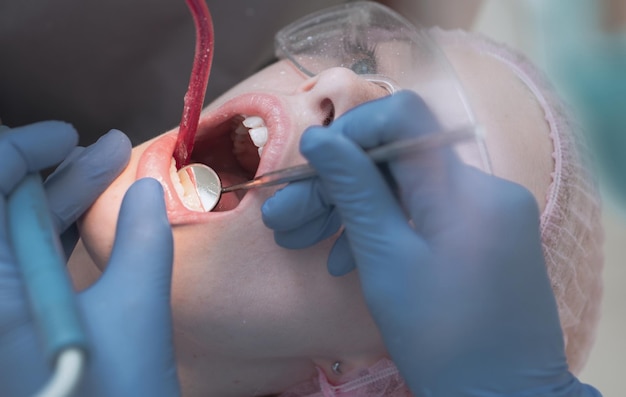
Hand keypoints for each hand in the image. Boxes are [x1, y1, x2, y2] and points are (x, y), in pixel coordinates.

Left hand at [0, 122, 178, 396]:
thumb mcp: (134, 317)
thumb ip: (142, 242)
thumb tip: (149, 190)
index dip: (23, 151)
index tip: (70, 135)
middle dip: (52, 172)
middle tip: (107, 150)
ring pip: (12, 236)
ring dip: (58, 200)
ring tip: (112, 169)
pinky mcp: (12, 327)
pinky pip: (23, 265)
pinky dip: (55, 236)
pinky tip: (94, 214)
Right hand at [262, 92, 599, 395]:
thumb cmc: (440, 339)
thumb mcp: (386, 262)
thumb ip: (355, 191)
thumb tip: (318, 138)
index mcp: (466, 192)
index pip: (405, 119)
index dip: (352, 131)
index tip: (312, 164)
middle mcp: (485, 189)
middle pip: (397, 161)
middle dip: (336, 185)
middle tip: (282, 219)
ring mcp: (487, 212)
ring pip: (405, 190)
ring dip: (351, 210)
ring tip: (298, 240)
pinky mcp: (482, 235)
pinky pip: (425, 214)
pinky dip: (384, 229)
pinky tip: (342, 260)